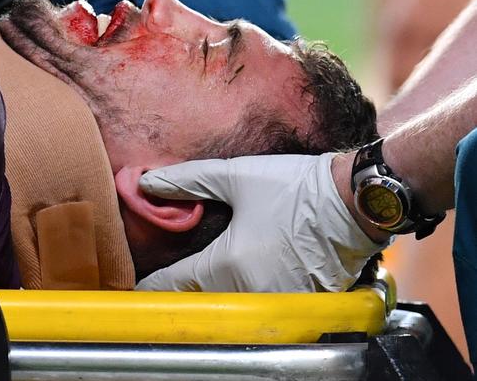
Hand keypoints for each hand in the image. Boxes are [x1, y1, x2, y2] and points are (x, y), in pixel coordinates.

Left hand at [136, 153, 388, 292]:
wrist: (353, 204)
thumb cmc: (296, 188)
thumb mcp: (236, 176)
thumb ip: (186, 181)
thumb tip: (146, 183)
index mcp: (226, 264)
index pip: (172, 287)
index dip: (150, 286)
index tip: (137, 285)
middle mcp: (247, 294)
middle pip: (196, 305)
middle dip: (179, 293)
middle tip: (166, 279)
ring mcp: (275, 307)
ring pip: (225, 313)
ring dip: (209, 301)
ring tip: (198, 282)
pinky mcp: (297, 310)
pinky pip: (256, 314)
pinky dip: (241, 304)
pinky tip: (238, 284)